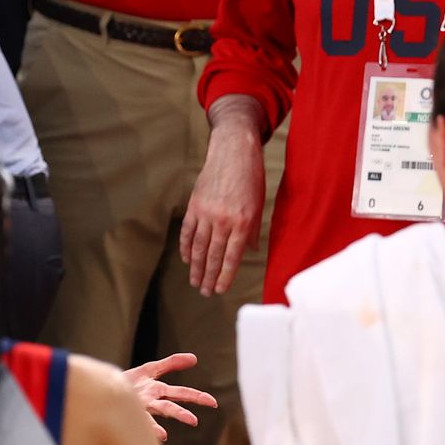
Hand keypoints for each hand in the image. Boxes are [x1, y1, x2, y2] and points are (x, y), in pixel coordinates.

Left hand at [123, 353, 216, 441]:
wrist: (104, 388)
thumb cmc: (128, 382)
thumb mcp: (150, 370)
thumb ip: (171, 364)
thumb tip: (194, 358)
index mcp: (158, 391)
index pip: (181, 394)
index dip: (197, 397)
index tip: (213, 402)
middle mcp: (151, 401)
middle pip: (171, 405)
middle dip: (184, 412)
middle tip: (196, 421)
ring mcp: (140, 406)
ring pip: (158, 412)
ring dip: (173, 417)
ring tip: (189, 422)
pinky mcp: (128, 409)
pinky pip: (141, 419)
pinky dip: (152, 427)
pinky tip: (161, 434)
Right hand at [180, 104, 265, 295]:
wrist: (233, 151)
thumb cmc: (251, 177)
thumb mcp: (258, 204)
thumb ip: (252, 229)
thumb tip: (248, 250)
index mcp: (241, 222)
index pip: (231, 256)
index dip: (225, 275)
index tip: (220, 289)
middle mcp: (222, 220)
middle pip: (212, 255)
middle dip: (208, 276)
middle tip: (205, 292)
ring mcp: (205, 213)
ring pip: (198, 246)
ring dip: (195, 266)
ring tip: (194, 281)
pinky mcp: (194, 205)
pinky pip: (187, 230)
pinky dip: (185, 246)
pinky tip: (186, 258)